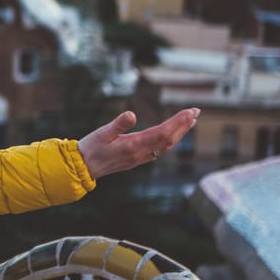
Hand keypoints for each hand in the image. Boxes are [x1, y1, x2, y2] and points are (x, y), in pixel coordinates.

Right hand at [77, 108, 198, 179]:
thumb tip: (132, 114)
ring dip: (179, 133)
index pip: (163, 133)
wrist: (83, 168)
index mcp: (134, 146)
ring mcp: (140, 158)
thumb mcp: (101, 133)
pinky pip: (159, 150)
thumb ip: (117, 124)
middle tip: (196, 112)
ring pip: (166, 146)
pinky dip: (170, 140)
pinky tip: (172, 135)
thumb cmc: (91, 148)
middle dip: (184, 126)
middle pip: (169, 140)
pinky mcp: (136, 159)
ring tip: (189, 121)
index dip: (178, 122)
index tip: (190, 111)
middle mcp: (141, 154)